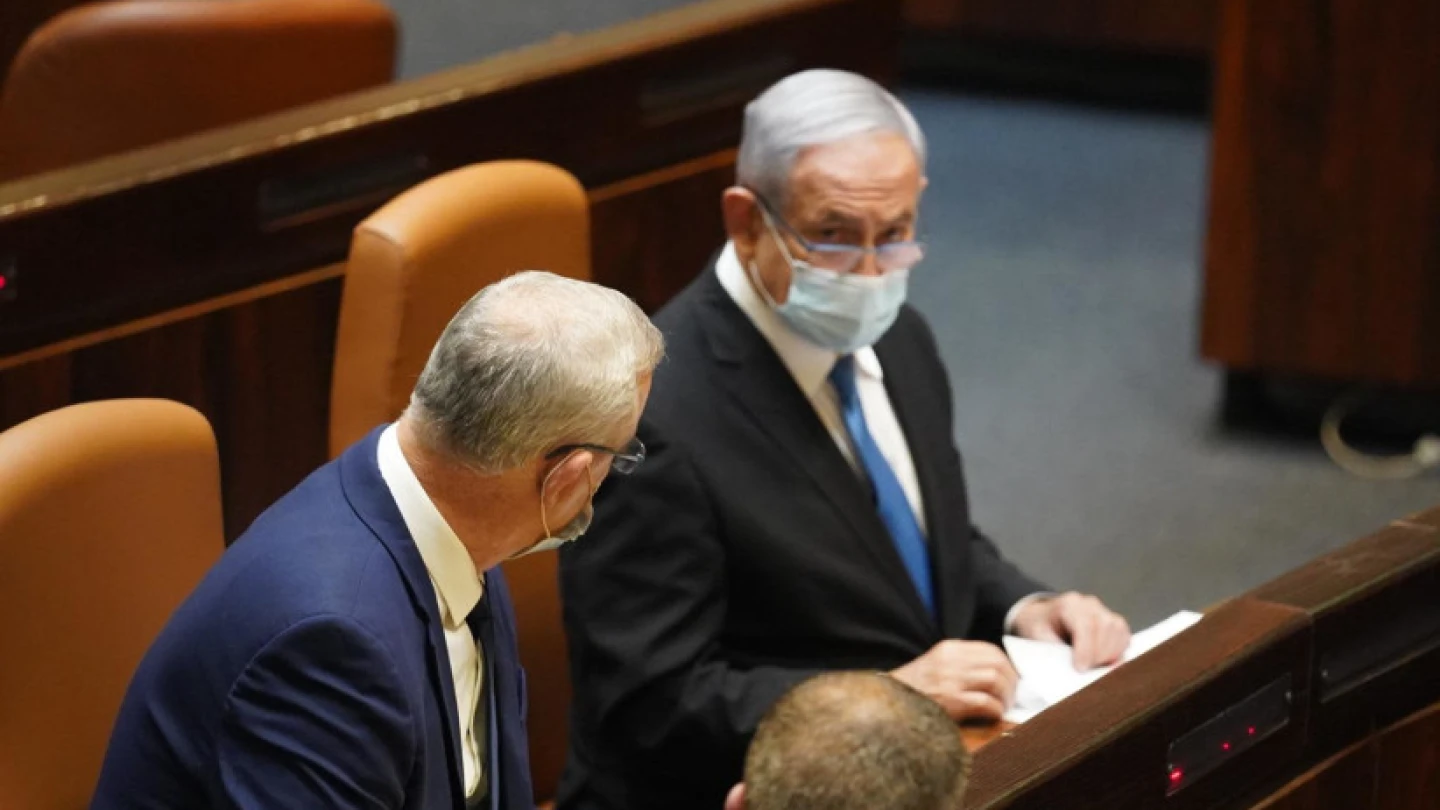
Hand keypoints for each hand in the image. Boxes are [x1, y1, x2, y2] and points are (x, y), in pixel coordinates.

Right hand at [890, 640, 1017, 721]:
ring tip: (1003, 706)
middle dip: (1011, 681)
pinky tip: (993, 715)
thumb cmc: (912, 689)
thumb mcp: (934, 665)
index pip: (989, 650)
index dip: (1006, 665)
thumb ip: (960, 664)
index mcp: (948, 649)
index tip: (1010, 678)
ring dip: (1006, 696)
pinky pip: (985, 702)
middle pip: (997, 664)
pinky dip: (995, 710)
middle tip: (1012, 695)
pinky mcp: (951, 701)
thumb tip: (995, 675)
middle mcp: (950, 660)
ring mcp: (950, 680)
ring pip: (995, 680)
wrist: (886, 704)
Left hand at [1011, 592, 1129, 669]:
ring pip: (1118, 632)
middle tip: (1087, 672)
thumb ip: (1052, 651)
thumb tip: (1068, 672)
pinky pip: (1124, 637)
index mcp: (1069, 604)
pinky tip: (1104, 663)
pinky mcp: (1114, 622)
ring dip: (1110, 655)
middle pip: (1105, 628)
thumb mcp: (1037, 637)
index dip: (1086, 649)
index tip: (1080, 669)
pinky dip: (1117, 653)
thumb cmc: (1040, 627)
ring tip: (1094, 668)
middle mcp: (1090, 604)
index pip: (1085, 625)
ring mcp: (1104, 611)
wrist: (1043, 617)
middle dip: (1098, 655)